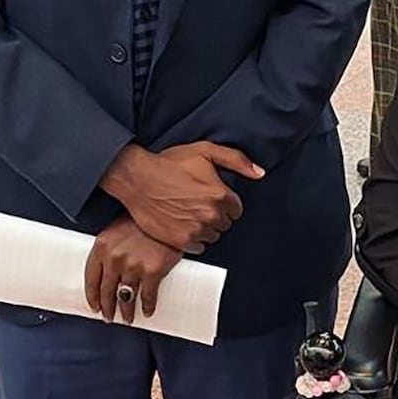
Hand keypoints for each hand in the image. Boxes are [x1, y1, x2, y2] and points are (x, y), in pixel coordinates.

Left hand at [84, 214, 181, 321]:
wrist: (169, 213)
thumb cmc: (144, 219)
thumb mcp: (119, 227)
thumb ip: (111, 247)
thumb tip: (108, 269)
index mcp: (102, 246)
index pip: (91, 278)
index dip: (92, 296)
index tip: (95, 306)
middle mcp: (114, 258)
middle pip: (107, 291)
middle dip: (108, 307)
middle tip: (109, 317)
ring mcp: (133, 265)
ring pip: (125, 297)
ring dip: (126, 311)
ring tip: (128, 318)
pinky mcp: (153, 271)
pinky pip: (147, 296)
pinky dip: (147, 306)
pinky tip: (148, 311)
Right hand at [101, 141, 263, 251]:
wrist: (138, 179)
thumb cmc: (169, 164)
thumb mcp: (205, 151)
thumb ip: (237, 160)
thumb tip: (259, 173)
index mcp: (220, 194)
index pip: (237, 209)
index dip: (225, 202)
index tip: (211, 196)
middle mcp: (210, 215)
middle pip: (226, 223)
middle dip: (216, 214)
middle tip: (197, 203)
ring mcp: (196, 230)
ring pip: (213, 236)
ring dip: (205, 227)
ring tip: (189, 213)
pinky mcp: (181, 241)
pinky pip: (199, 247)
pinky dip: (193, 238)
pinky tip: (182, 224)